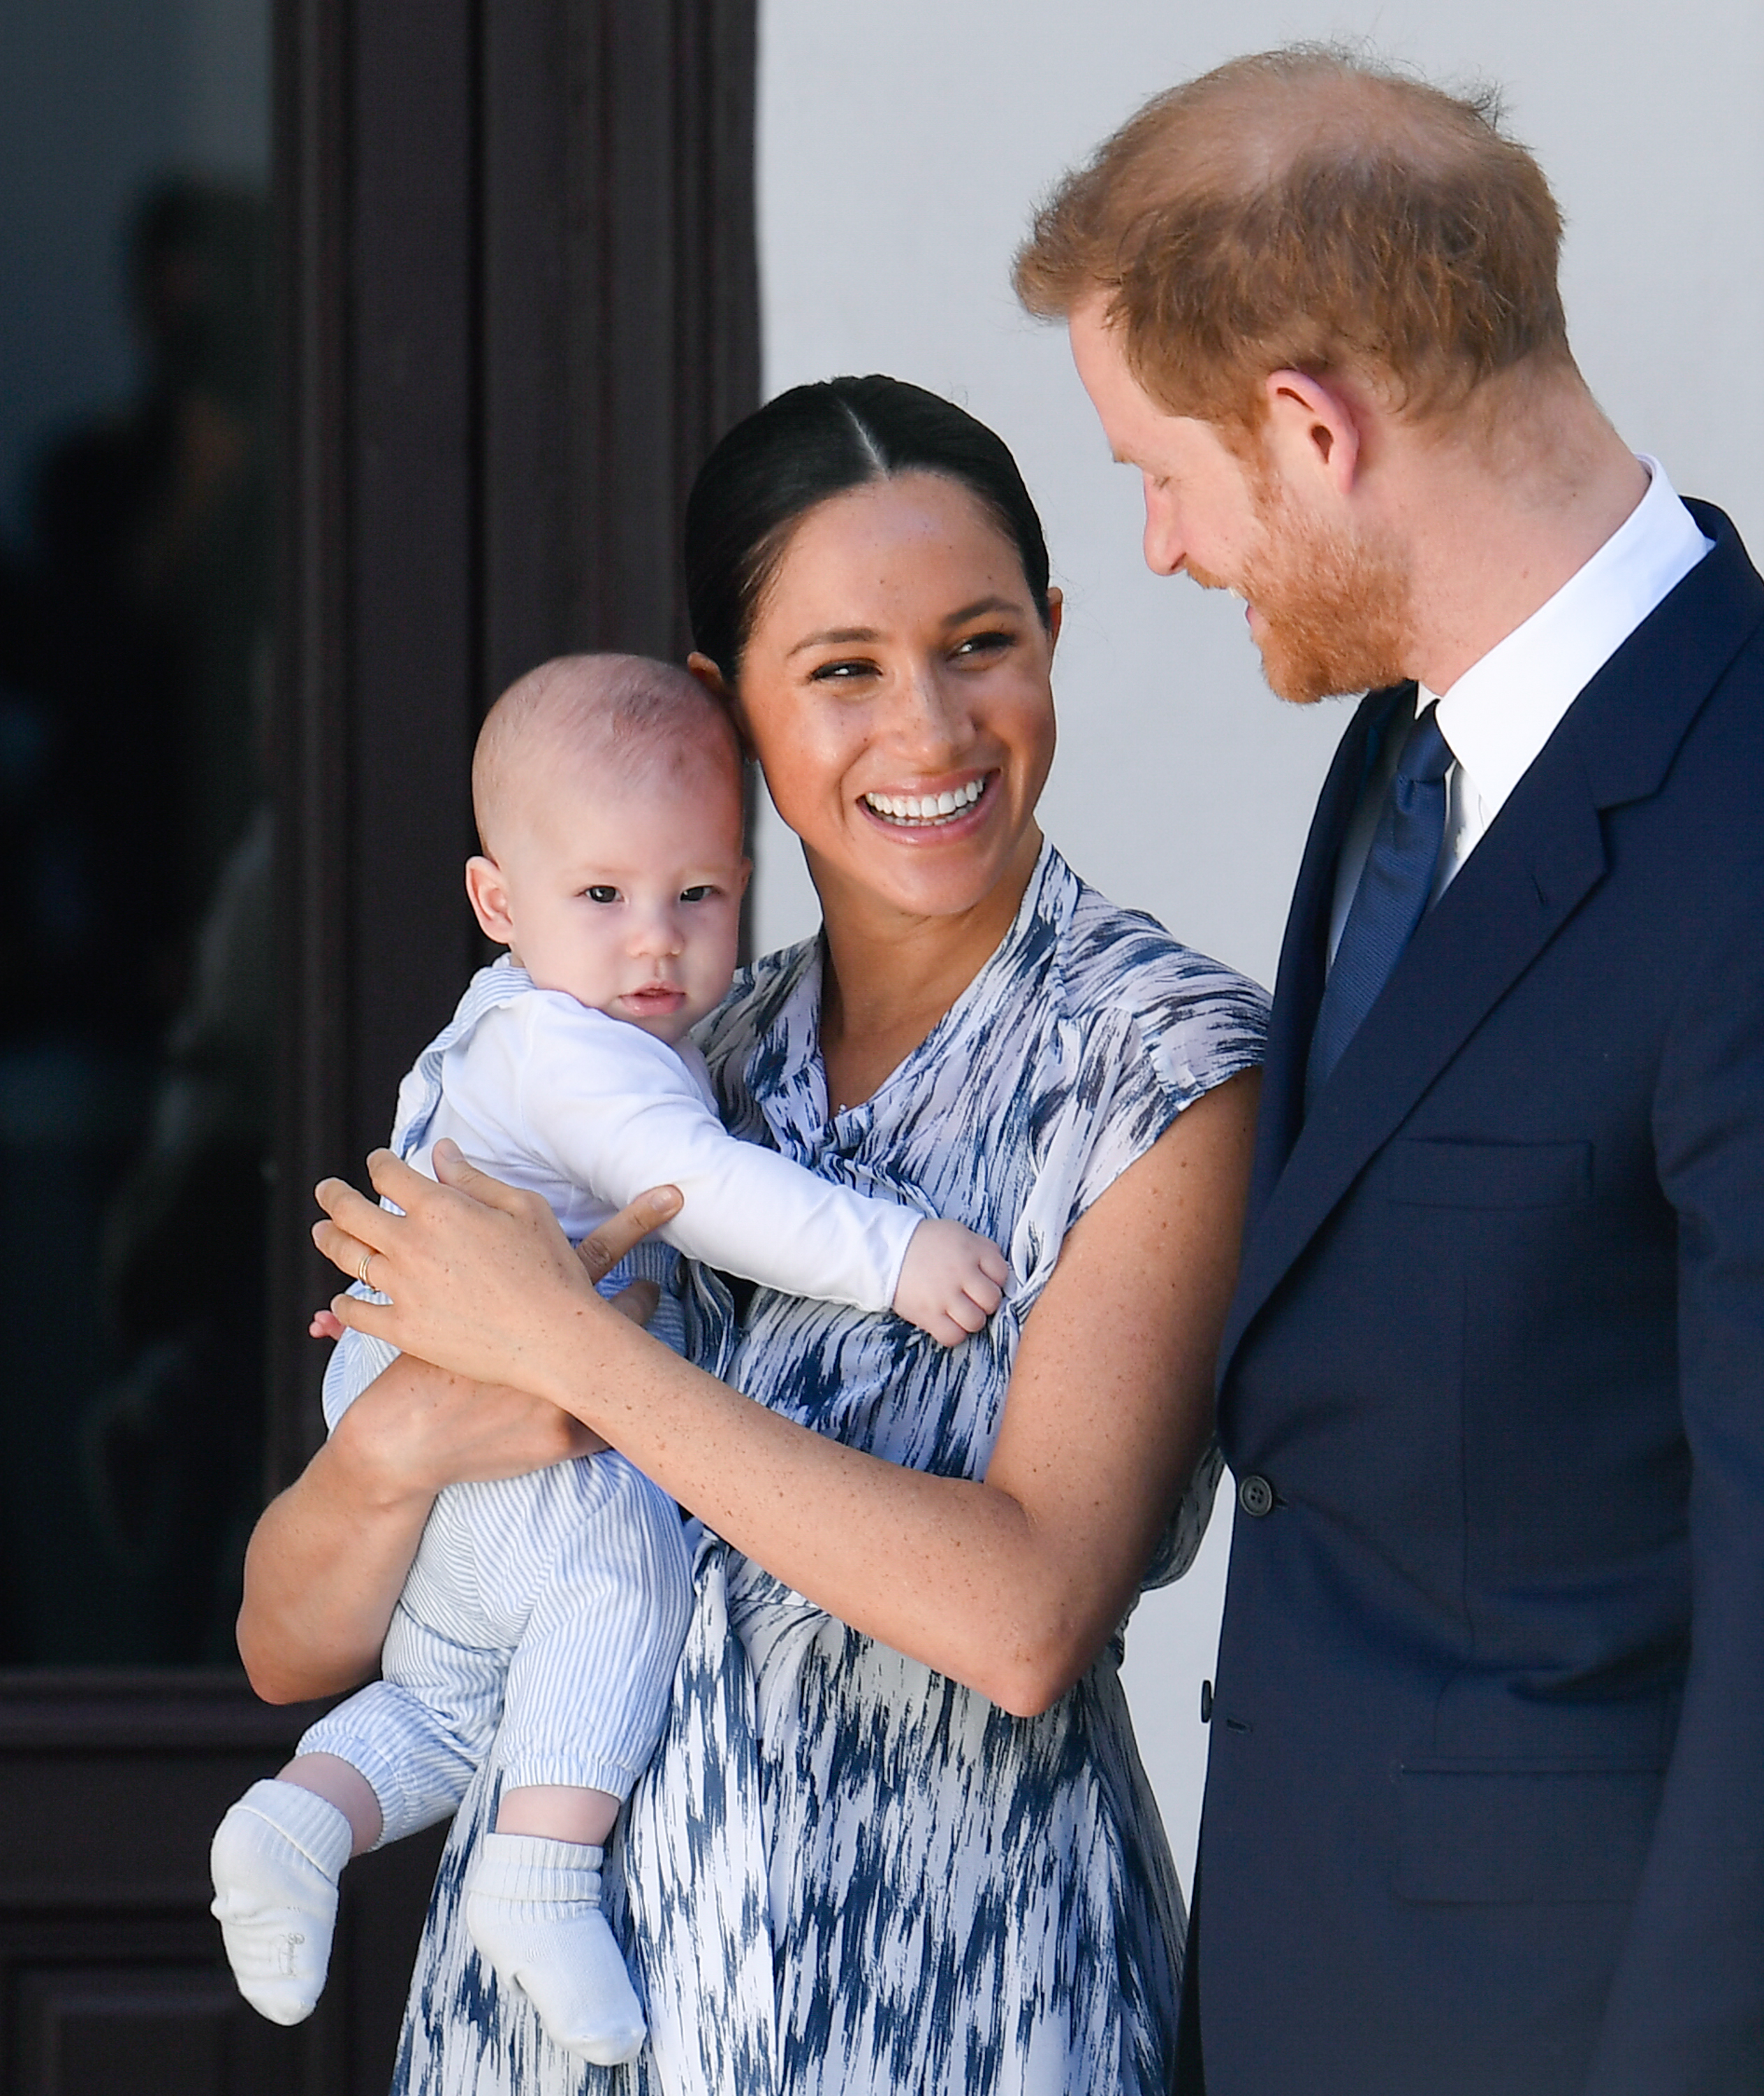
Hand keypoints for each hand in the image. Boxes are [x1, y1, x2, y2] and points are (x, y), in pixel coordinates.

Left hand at [311, 1141, 681, 1400]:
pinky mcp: (404, 1330)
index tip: (377, 1162)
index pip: (388, 1173)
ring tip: (323, 1232)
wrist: (556, 1337)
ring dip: (328, 1239)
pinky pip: (357, 1313)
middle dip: (332, 1195)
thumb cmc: (549, 1268)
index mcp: (440, 1208)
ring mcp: (403, 1290)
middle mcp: (410, 1245)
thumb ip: (473, 1179)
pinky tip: (342, 1299)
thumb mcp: (523, 1207)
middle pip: (349, 1211)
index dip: (378, 1162)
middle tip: (326, 1190)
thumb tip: (440, 1152)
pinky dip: (344, 1304)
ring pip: (347, 1257)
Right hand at [890, 1218, 1009, 1346]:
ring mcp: (944, 1296)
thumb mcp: (958, 1233)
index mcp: (971, 1250)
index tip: (984, 1281)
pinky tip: (947, 1322)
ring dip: (971, 1319)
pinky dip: (954, 1333)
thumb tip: (1000, 1271)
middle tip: (972, 1298)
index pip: (1002, 1274)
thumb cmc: (925, 1241)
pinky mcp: (928, 1315)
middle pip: (992, 1300)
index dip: (996, 1280)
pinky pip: (953, 1336)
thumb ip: (981, 1249)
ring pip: (976, 1321)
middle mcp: (961, 1273)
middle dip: (985, 1302)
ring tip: (959, 1311)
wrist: (885, 1249)